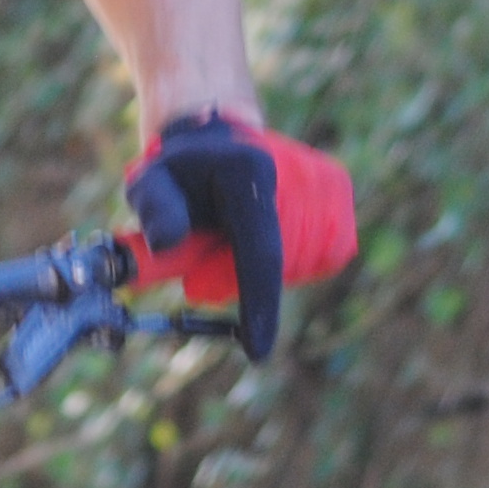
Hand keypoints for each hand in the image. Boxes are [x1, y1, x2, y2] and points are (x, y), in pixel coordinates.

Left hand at [124, 110, 359, 358]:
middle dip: (240, 281)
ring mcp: (323, 179)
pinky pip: (325, 254)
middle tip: (203, 272)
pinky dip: (293, 261)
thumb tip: (167, 243)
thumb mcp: (149, 185)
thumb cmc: (180, 172)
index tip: (257, 349)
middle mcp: (294, 171)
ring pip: (303, 263)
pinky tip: (264, 237)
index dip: (260, 303)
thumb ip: (154, 212)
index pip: (260, 251)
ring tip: (233, 241)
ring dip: (266, 271)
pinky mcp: (339, 187)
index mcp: (247, 170)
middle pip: (280, 264)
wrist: (218, 138)